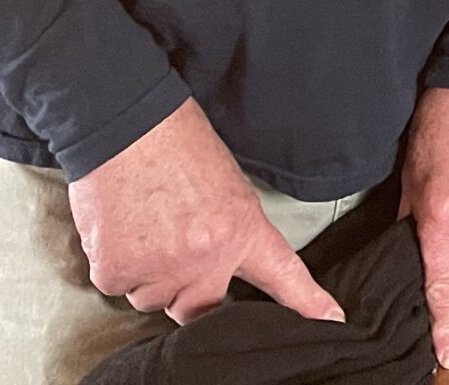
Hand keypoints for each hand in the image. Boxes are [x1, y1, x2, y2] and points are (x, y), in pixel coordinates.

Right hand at [68, 98, 344, 326]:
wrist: (126, 128)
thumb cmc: (178, 145)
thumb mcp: (228, 185)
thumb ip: (229, 232)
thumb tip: (217, 264)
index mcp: (241, 229)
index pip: (281, 274)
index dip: (306, 302)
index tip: (330, 320)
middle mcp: (205, 257)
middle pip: (199, 309)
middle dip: (190, 290)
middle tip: (177, 249)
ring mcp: (160, 270)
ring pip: (153, 299)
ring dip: (150, 276)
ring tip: (147, 226)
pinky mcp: (118, 272)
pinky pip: (119, 288)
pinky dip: (118, 266)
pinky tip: (122, 229)